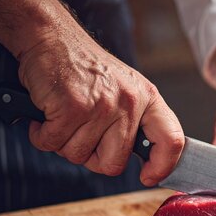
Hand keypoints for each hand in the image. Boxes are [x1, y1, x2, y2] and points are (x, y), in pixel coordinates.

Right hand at [18, 30, 183, 185]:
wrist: (53, 38)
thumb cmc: (86, 69)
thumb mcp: (125, 89)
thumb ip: (134, 121)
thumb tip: (140, 160)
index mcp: (147, 99)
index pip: (172, 140)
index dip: (163, 166)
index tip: (148, 177)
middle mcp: (129, 103)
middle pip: (114, 163)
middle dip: (93, 157)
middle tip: (82, 135)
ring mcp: (101, 106)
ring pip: (78, 156)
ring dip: (64, 142)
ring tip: (64, 116)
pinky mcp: (72, 108)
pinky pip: (52, 144)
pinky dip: (42, 135)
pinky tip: (47, 115)